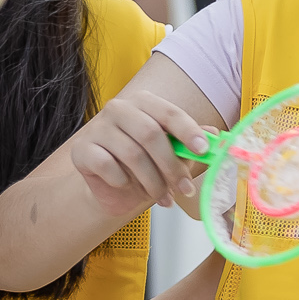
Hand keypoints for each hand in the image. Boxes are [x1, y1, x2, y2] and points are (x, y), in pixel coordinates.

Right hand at [65, 91, 208, 216]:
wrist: (110, 186)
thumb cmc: (143, 165)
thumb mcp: (171, 153)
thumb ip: (190, 142)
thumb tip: (216, 136)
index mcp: (143, 102)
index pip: (169, 112)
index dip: (188, 131)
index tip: (204, 150)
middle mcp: (118, 109)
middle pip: (151, 134)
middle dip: (171, 166)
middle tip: (184, 188)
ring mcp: (97, 128)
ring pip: (133, 155)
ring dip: (152, 182)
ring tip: (162, 197)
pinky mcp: (82, 150)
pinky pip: (108, 167)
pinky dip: (123, 182)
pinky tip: (128, 187)